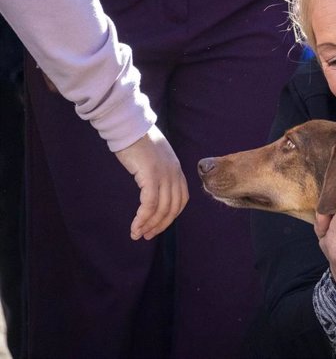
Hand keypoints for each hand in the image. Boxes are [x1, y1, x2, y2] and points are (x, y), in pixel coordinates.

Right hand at [115, 125, 188, 239]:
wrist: (129, 126)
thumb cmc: (138, 141)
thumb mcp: (155, 159)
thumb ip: (158, 173)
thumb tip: (152, 190)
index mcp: (177, 171)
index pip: (181, 200)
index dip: (170, 216)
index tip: (157, 226)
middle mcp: (174, 174)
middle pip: (173, 208)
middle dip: (160, 225)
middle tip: (147, 235)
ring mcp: (164, 175)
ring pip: (162, 209)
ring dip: (149, 225)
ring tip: (137, 234)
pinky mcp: (151, 175)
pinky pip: (149, 204)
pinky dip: (143, 218)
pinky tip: (135, 226)